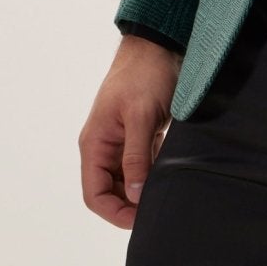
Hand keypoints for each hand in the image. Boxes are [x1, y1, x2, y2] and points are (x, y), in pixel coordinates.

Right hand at [78, 34, 181, 230]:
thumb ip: (137, 157)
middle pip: (111, 192)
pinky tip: (171, 178)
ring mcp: (122, 141)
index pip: (95, 194)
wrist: (159, 45)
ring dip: (144, 191)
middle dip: (131, 206)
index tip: (142, 220)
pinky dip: (154, 175)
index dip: (115, 213)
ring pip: (129, 181)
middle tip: (160, 209)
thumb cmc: (145, 75)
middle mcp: (105, 146)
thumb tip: (137, 196)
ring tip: (168, 196)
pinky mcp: (140, 135)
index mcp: (95, 144)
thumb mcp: (141, 116)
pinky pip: (142, 166)